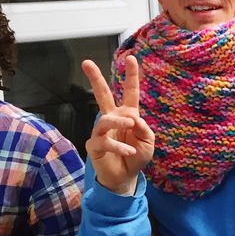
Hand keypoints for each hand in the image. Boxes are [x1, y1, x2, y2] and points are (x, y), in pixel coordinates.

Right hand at [83, 56, 154, 195]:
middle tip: (86, 63)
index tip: (132, 58)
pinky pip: (104, 141)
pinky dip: (119, 146)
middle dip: (95, 78)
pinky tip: (128, 151)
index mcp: (128, 114)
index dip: (131, 76)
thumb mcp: (148, 142)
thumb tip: (134, 118)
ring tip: (131, 124)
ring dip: (118, 120)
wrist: (125, 177)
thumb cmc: (137, 157)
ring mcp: (102, 131)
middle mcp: (113, 119)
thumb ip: (145, 129)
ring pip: (104, 118)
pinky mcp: (95, 145)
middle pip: (102, 95)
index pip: (130, 92)